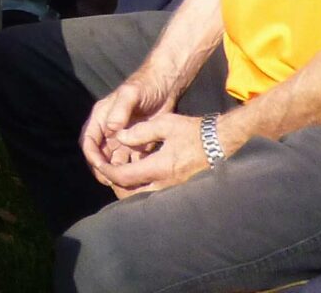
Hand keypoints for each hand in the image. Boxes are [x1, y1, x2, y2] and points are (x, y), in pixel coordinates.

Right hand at [78, 76, 164, 183]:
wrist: (165, 86)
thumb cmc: (144, 85)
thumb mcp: (130, 94)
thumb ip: (120, 110)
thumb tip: (111, 130)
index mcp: (101, 117)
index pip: (89, 141)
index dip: (92, 156)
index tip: (100, 167)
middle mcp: (109, 130)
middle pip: (99, 155)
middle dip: (102, 170)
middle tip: (111, 182)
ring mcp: (123, 138)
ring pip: (114, 161)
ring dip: (117, 172)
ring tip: (125, 184)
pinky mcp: (137, 144)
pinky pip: (131, 160)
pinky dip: (132, 170)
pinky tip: (139, 177)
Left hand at [95, 109, 215, 197]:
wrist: (222, 143)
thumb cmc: (194, 131)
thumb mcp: (165, 124)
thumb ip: (140, 131)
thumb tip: (119, 136)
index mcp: (159, 168)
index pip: (124, 177)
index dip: (107, 171)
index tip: (98, 163)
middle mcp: (165, 184)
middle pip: (130, 194)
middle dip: (115, 184)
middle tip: (108, 169)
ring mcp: (173, 190)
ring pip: (142, 197)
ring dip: (128, 187)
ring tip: (122, 169)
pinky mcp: (178, 190)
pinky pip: (153, 194)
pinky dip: (141, 187)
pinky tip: (139, 172)